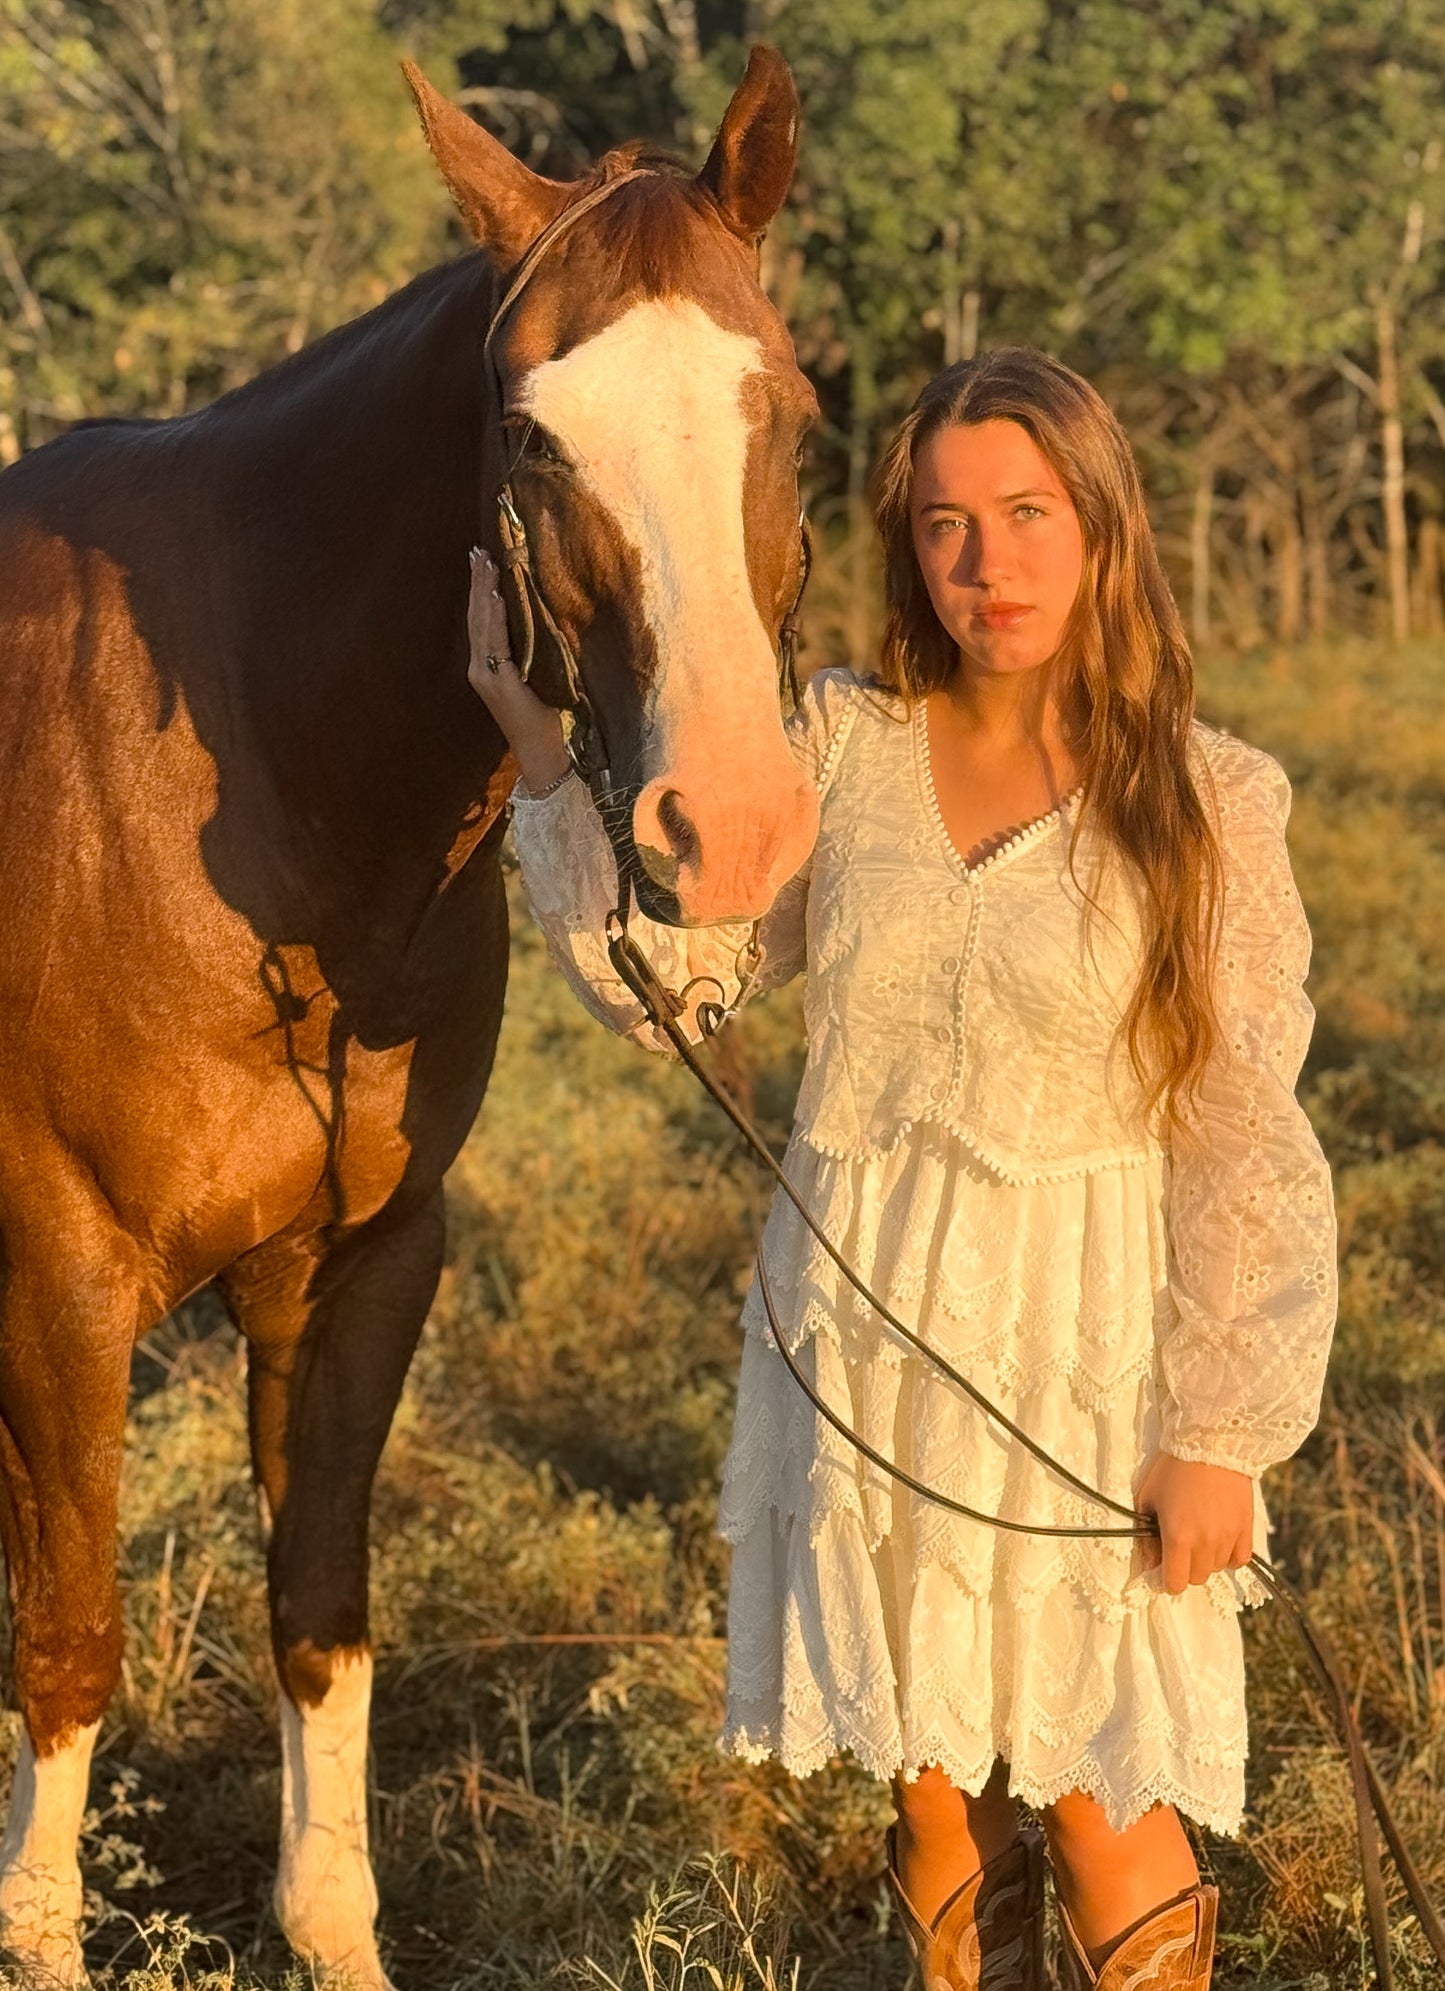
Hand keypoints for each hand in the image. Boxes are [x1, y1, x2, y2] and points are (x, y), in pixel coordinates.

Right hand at [466, 548, 568, 790]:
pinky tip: (498, 597)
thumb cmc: (542, 716)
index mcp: (487, 666)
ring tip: (485, 564)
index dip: (480, 589)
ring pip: (483, 625)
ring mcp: (485, 676)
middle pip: (477, 616)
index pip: (482, 619)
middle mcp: (479, 668)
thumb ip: (530, 649)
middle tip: (479, 551)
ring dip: (484, 593)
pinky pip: (496, 643)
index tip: (481, 559)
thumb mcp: (535, 675)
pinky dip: (496, 619)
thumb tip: (539, 617)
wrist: (541, 751)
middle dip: (478, 582)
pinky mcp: (496, 683)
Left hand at [1135, 1451, 1254, 1595]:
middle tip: (1179, 1544)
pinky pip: (1239, 1559)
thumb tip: (1148, 1564)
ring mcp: (1229, 1537)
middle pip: (1197, 1578)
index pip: (1175, 1584)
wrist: (1210, 1442)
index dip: (1166, 1580)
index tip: (1163, 1567)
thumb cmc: (1172, 1468)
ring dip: (1206, 1560)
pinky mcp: (1247, 1528)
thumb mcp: (1147, 1498)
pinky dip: (1228, 1556)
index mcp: (1178, 1537)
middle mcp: (1206, 1543)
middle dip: (1185, 1567)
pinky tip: (1219, 1539)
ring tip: (1199, 1533)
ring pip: (1217, 1569)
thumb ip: (1145, 1536)